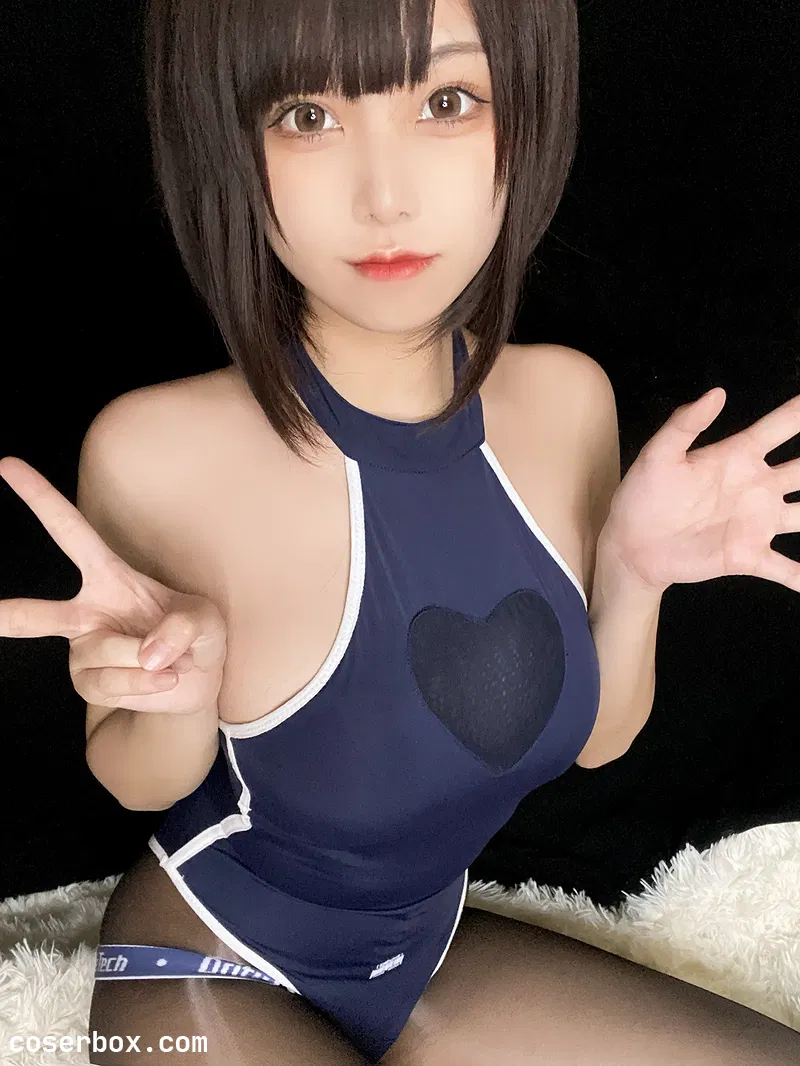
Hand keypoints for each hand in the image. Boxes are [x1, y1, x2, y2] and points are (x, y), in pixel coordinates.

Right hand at [0, 456, 227, 715]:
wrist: (199, 682)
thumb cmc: (197, 636)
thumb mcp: (206, 619)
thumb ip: (184, 627)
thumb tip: (149, 655)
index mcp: (111, 575)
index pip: (70, 531)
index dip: (40, 498)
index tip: (8, 465)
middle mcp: (87, 611)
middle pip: (40, 613)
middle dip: (11, 616)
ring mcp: (84, 650)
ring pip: (108, 653)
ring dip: (149, 660)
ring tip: (170, 662)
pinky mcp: (89, 684)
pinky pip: (115, 685)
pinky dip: (147, 686)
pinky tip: (162, 682)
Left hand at [598, 388, 799, 594]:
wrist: (631, 544)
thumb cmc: (642, 495)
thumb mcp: (658, 455)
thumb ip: (684, 424)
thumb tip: (717, 393)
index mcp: (738, 456)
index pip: (781, 428)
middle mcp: (758, 486)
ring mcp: (758, 522)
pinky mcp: (749, 555)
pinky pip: (787, 569)